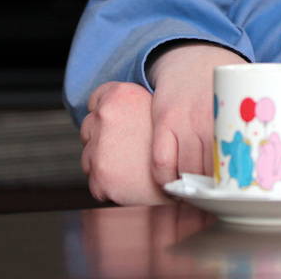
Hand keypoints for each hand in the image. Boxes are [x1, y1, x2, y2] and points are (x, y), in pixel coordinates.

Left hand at [80, 81, 169, 204]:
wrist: (192, 174)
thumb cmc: (178, 141)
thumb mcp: (157, 109)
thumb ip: (132, 106)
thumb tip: (117, 112)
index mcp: (118, 95)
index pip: (95, 101)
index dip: (106, 113)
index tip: (116, 125)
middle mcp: (105, 117)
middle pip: (88, 129)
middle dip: (101, 139)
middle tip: (127, 149)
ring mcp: (100, 149)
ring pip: (88, 158)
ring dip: (103, 163)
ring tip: (130, 167)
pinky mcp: (100, 178)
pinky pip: (94, 183)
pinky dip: (108, 186)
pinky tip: (130, 182)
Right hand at [147, 44, 247, 188]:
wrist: (191, 53)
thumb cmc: (225, 83)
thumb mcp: (248, 95)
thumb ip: (260, 121)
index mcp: (237, 114)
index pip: (242, 160)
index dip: (241, 184)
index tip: (244, 196)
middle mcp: (210, 117)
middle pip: (214, 170)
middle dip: (217, 191)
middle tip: (222, 202)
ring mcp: (184, 119)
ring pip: (187, 170)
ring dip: (191, 190)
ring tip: (199, 198)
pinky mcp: (163, 120)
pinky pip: (161, 162)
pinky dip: (166, 181)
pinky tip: (174, 186)